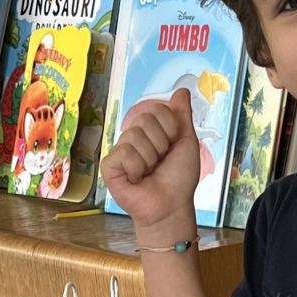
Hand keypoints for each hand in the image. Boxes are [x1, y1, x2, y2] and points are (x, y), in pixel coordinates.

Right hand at [99, 90, 201, 232]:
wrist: (171, 205)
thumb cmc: (179, 179)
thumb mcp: (186, 142)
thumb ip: (182, 116)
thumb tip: (181, 91)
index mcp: (150, 131)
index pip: (156, 109)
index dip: (170, 127)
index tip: (172, 145)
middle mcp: (132, 138)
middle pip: (144, 120)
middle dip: (160, 143)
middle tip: (160, 161)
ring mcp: (119, 152)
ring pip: (134, 136)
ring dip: (149, 158)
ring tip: (149, 172)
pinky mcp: (109, 167)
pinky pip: (123, 153)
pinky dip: (136, 168)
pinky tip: (136, 179)